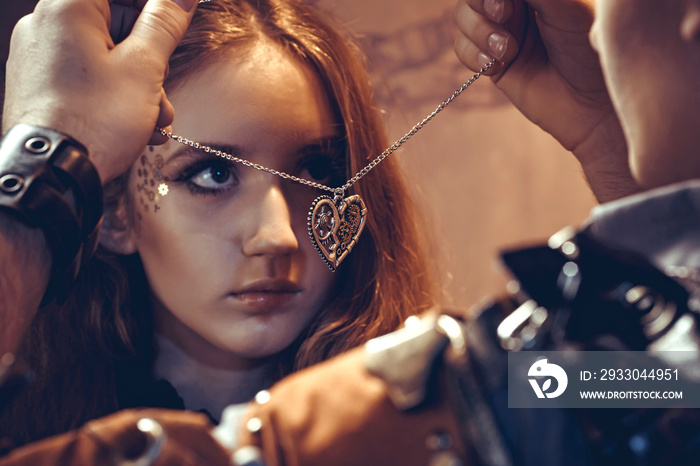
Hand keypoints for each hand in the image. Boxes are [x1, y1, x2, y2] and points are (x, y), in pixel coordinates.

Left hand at [2, 0, 196, 182]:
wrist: (53, 173)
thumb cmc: (94, 120)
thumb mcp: (144, 68)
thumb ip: (163, 24)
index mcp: (69, 9)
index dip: (155, 7)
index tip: (177, 16)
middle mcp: (45, 26)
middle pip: (114, 24)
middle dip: (150, 57)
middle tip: (166, 85)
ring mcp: (39, 58)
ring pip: (104, 57)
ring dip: (138, 84)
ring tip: (155, 118)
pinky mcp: (40, 87)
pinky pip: (87, 79)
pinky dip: (115, 96)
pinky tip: (137, 126)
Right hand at [454, 0, 639, 201]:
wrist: (589, 103)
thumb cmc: (589, 48)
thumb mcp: (565, 3)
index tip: (507, 3)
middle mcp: (519, 4)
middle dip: (483, 4)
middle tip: (504, 16)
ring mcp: (503, 31)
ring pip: (462, 17)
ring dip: (479, 31)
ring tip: (507, 50)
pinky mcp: (492, 61)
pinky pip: (463, 49)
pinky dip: (474, 55)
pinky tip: (499, 65)